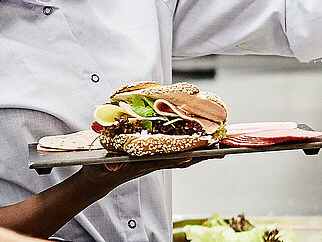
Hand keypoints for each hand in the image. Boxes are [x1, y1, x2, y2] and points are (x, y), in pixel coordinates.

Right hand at [79, 154, 214, 189]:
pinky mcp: (151, 156)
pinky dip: (186, 145)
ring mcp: (154, 159)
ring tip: (218, 144)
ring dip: (199, 149)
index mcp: (143, 162)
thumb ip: (108, 164)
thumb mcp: (101, 166)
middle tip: (224, 147)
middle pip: (184, 157)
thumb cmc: (99, 170)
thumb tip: (112, 166)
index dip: (188, 153)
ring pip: (182, 154)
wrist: (97, 179)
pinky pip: (173, 151)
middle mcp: (153, 161)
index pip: (170, 157)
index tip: (204, 149)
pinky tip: (196, 141)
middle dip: (203, 152)